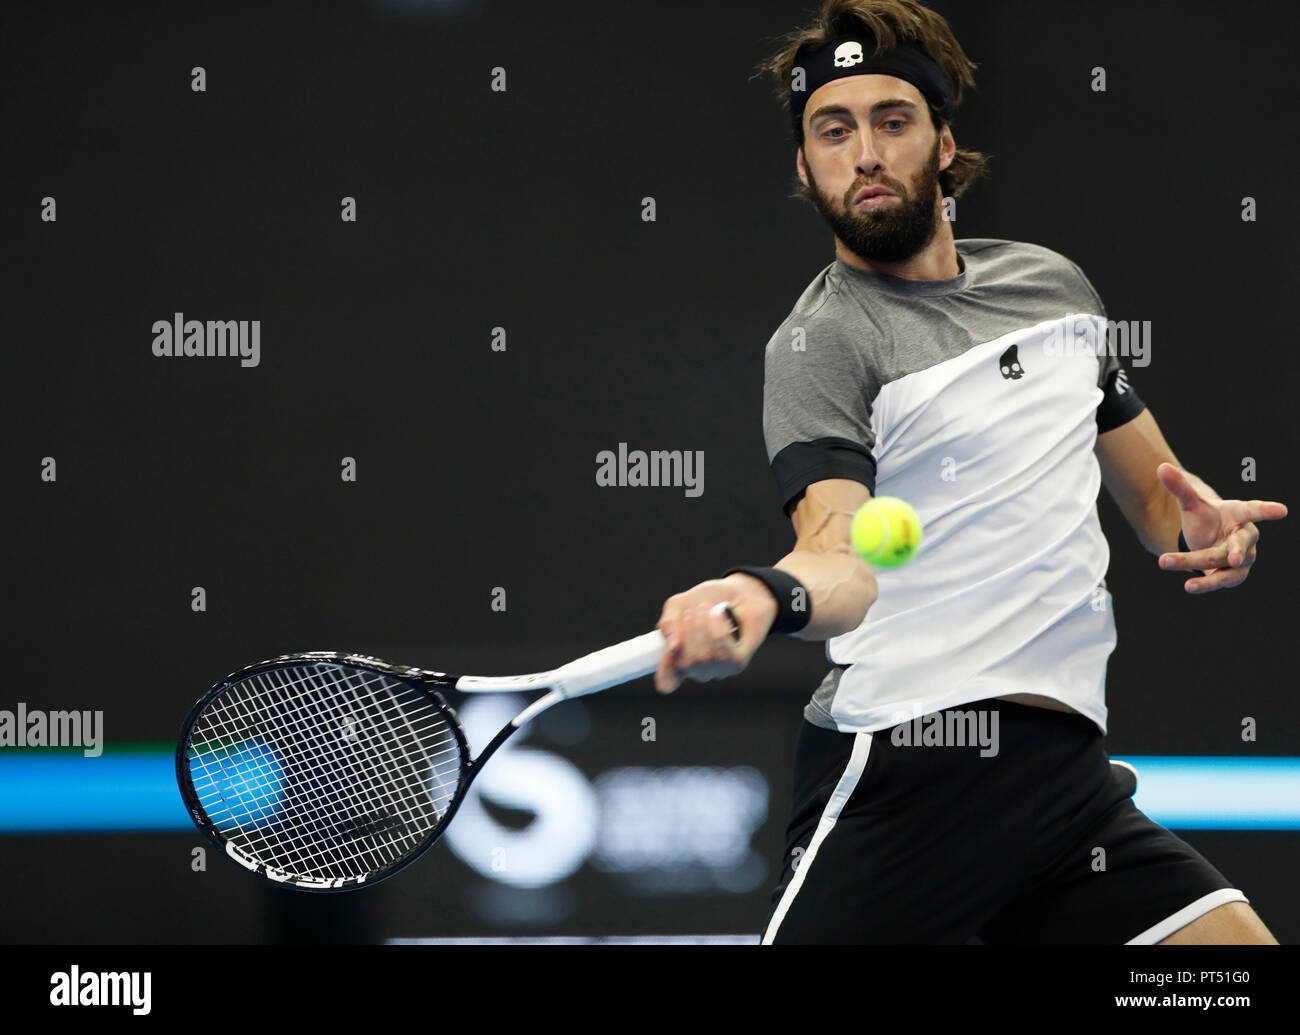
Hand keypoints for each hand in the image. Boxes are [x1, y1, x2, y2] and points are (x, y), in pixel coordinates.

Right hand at [653, 575, 777, 692]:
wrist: (740, 592)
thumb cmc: (707, 600)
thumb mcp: (679, 604)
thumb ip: (668, 622)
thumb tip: (672, 645)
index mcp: (679, 659)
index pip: (668, 681)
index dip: (665, 671)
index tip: (671, 647)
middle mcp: (697, 670)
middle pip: (685, 663)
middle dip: (687, 633)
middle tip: (691, 612)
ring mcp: (717, 669)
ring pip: (703, 657)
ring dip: (702, 628)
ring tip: (704, 608)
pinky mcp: (737, 664)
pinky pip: (724, 654)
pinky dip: (719, 631)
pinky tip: (718, 615)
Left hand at [1155, 462, 1287, 592]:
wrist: (1207, 538)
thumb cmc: (1206, 517)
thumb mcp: (1191, 503)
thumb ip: (1179, 487)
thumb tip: (1161, 466)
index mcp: (1239, 515)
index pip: (1253, 510)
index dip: (1266, 510)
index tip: (1282, 510)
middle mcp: (1245, 537)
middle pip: (1238, 544)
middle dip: (1236, 551)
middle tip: (1232, 557)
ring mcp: (1242, 558)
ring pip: (1228, 566)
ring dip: (1208, 574)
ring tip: (1188, 583)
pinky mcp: (1232, 574)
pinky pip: (1221, 580)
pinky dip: (1205, 585)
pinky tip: (1189, 586)